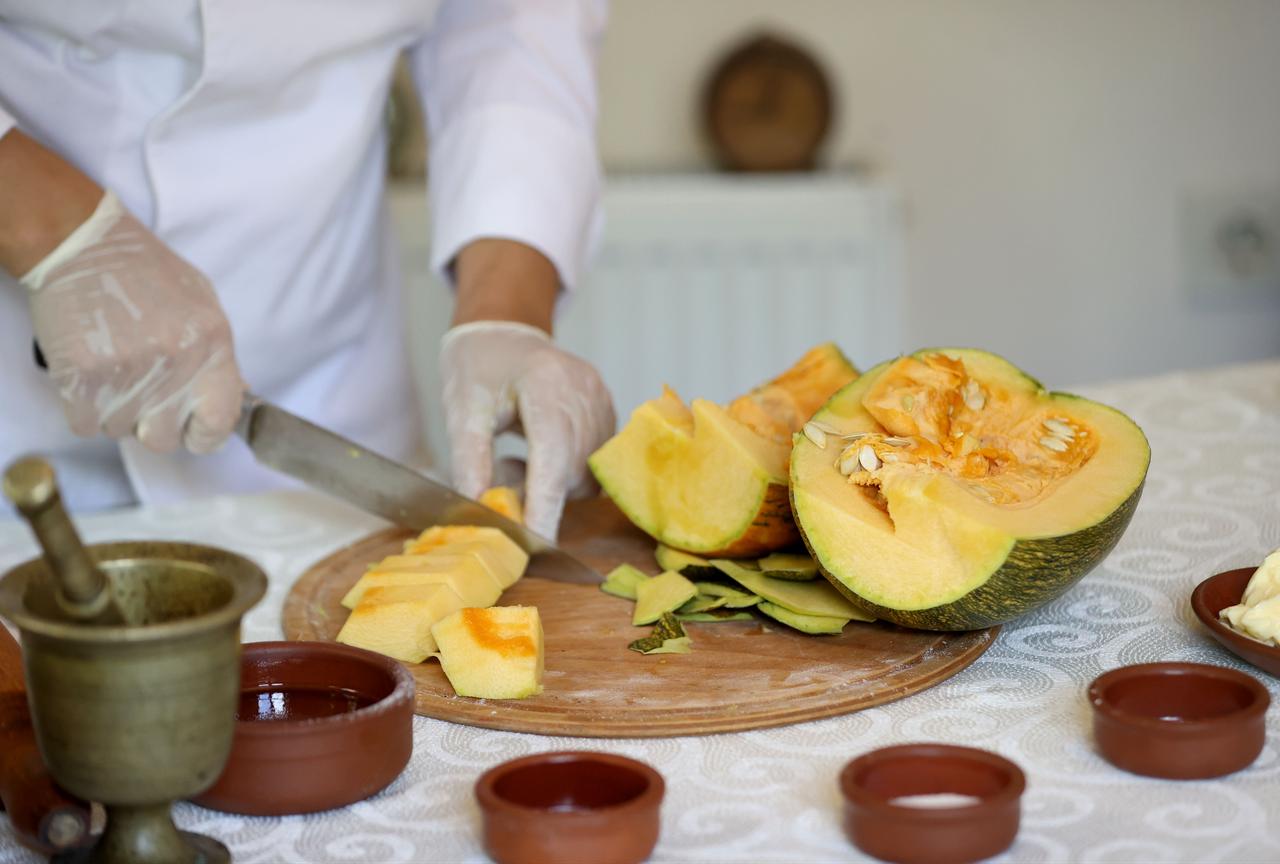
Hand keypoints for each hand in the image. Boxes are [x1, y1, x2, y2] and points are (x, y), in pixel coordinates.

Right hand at [22, 191, 244, 453]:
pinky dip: (82, 407)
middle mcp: (175, 364)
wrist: (82, 244)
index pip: (218, 424)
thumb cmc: (145, 272)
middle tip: (139, 389)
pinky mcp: (82, 378)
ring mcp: (127, 372)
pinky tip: (88, 371)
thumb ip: (218, 356)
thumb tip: (235, 397)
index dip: (204, 436)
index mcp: (212, 346)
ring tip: (111, 364)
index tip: (191, 430)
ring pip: (120, 430)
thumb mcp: (202, 306)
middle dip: (150, 424)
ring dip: (114, 408)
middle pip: (164, 439)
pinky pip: (85, 425)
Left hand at [440, 321, 614, 539]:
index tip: (534, 543)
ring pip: (586, 472)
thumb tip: (479, 510)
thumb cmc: (478, 366)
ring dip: (552, 483)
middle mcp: (584, 390)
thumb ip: (470, 461)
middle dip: (540, 495)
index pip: (553, 456)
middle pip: (571, 469)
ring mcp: (601, 399)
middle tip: (500, 482)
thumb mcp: (462, 410)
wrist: (504, 330)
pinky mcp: (608, 409)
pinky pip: (593, 461)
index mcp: (546, 383)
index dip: (546, 505)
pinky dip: (565, 470)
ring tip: (516, 459)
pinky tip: (539, 450)